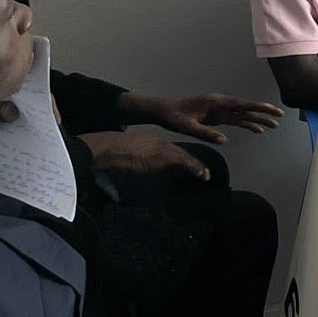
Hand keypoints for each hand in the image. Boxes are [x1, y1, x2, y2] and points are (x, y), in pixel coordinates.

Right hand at [83, 130, 209, 180]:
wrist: (112, 148)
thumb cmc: (114, 152)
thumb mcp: (130, 154)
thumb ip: (139, 158)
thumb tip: (140, 166)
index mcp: (152, 141)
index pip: (170, 150)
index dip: (179, 158)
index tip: (186, 165)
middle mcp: (160, 143)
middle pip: (180, 153)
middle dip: (191, 162)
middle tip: (202, 171)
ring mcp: (163, 149)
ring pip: (184, 157)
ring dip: (196, 166)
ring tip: (205, 175)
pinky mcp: (165, 157)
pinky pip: (184, 162)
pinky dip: (195, 168)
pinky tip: (202, 175)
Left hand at [121, 92, 282, 143]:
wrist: (164, 112)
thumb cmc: (174, 117)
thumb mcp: (188, 127)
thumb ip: (207, 133)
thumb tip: (225, 140)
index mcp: (215, 102)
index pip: (241, 105)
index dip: (258, 107)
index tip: (272, 109)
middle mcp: (220, 104)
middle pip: (246, 108)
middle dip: (263, 112)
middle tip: (280, 117)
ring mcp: (219, 110)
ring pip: (242, 115)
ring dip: (257, 119)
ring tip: (273, 126)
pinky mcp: (217, 116)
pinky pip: (235, 120)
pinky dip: (246, 124)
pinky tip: (256, 129)